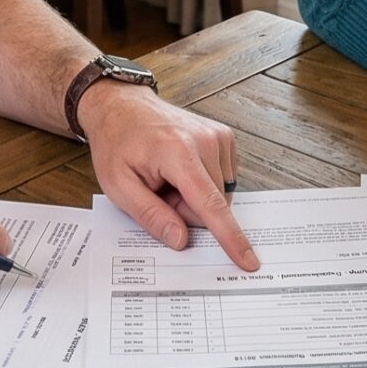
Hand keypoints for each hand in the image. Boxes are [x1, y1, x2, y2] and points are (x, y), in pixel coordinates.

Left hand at [79, 80, 259, 270]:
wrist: (122, 107)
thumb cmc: (118, 143)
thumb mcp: (119, 186)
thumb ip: (151, 216)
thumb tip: (181, 240)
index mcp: (178, 153)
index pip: (211, 205)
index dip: (230, 238)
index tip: (248, 261)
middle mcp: (205, 141)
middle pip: (214, 204)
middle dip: (187, 210)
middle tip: (159, 191)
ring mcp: (218, 136)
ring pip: (220, 194)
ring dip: (194, 197)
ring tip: (167, 177)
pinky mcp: (224, 137)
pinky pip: (223, 179)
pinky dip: (203, 183)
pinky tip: (182, 170)